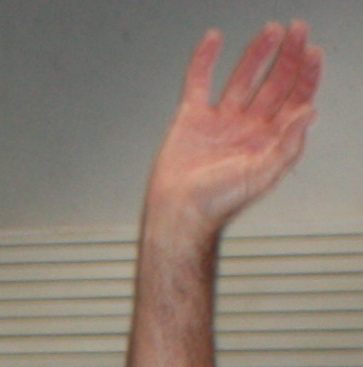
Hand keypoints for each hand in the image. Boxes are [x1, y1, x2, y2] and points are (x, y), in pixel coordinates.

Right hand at [143, 23, 321, 238]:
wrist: (177, 214)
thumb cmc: (217, 205)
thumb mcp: (262, 176)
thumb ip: (289, 144)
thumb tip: (310, 112)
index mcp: (267, 139)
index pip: (294, 99)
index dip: (306, 75)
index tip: (312, 52)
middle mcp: (246, 127)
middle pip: (273, 82)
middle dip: (288, 56)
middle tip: (297, 31)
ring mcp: (220, 121)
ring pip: (242, 77)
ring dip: (257, 52)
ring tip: (270, 31)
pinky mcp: (191, 119)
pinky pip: (199, 83)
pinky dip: (204, 60)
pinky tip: (213, 41)